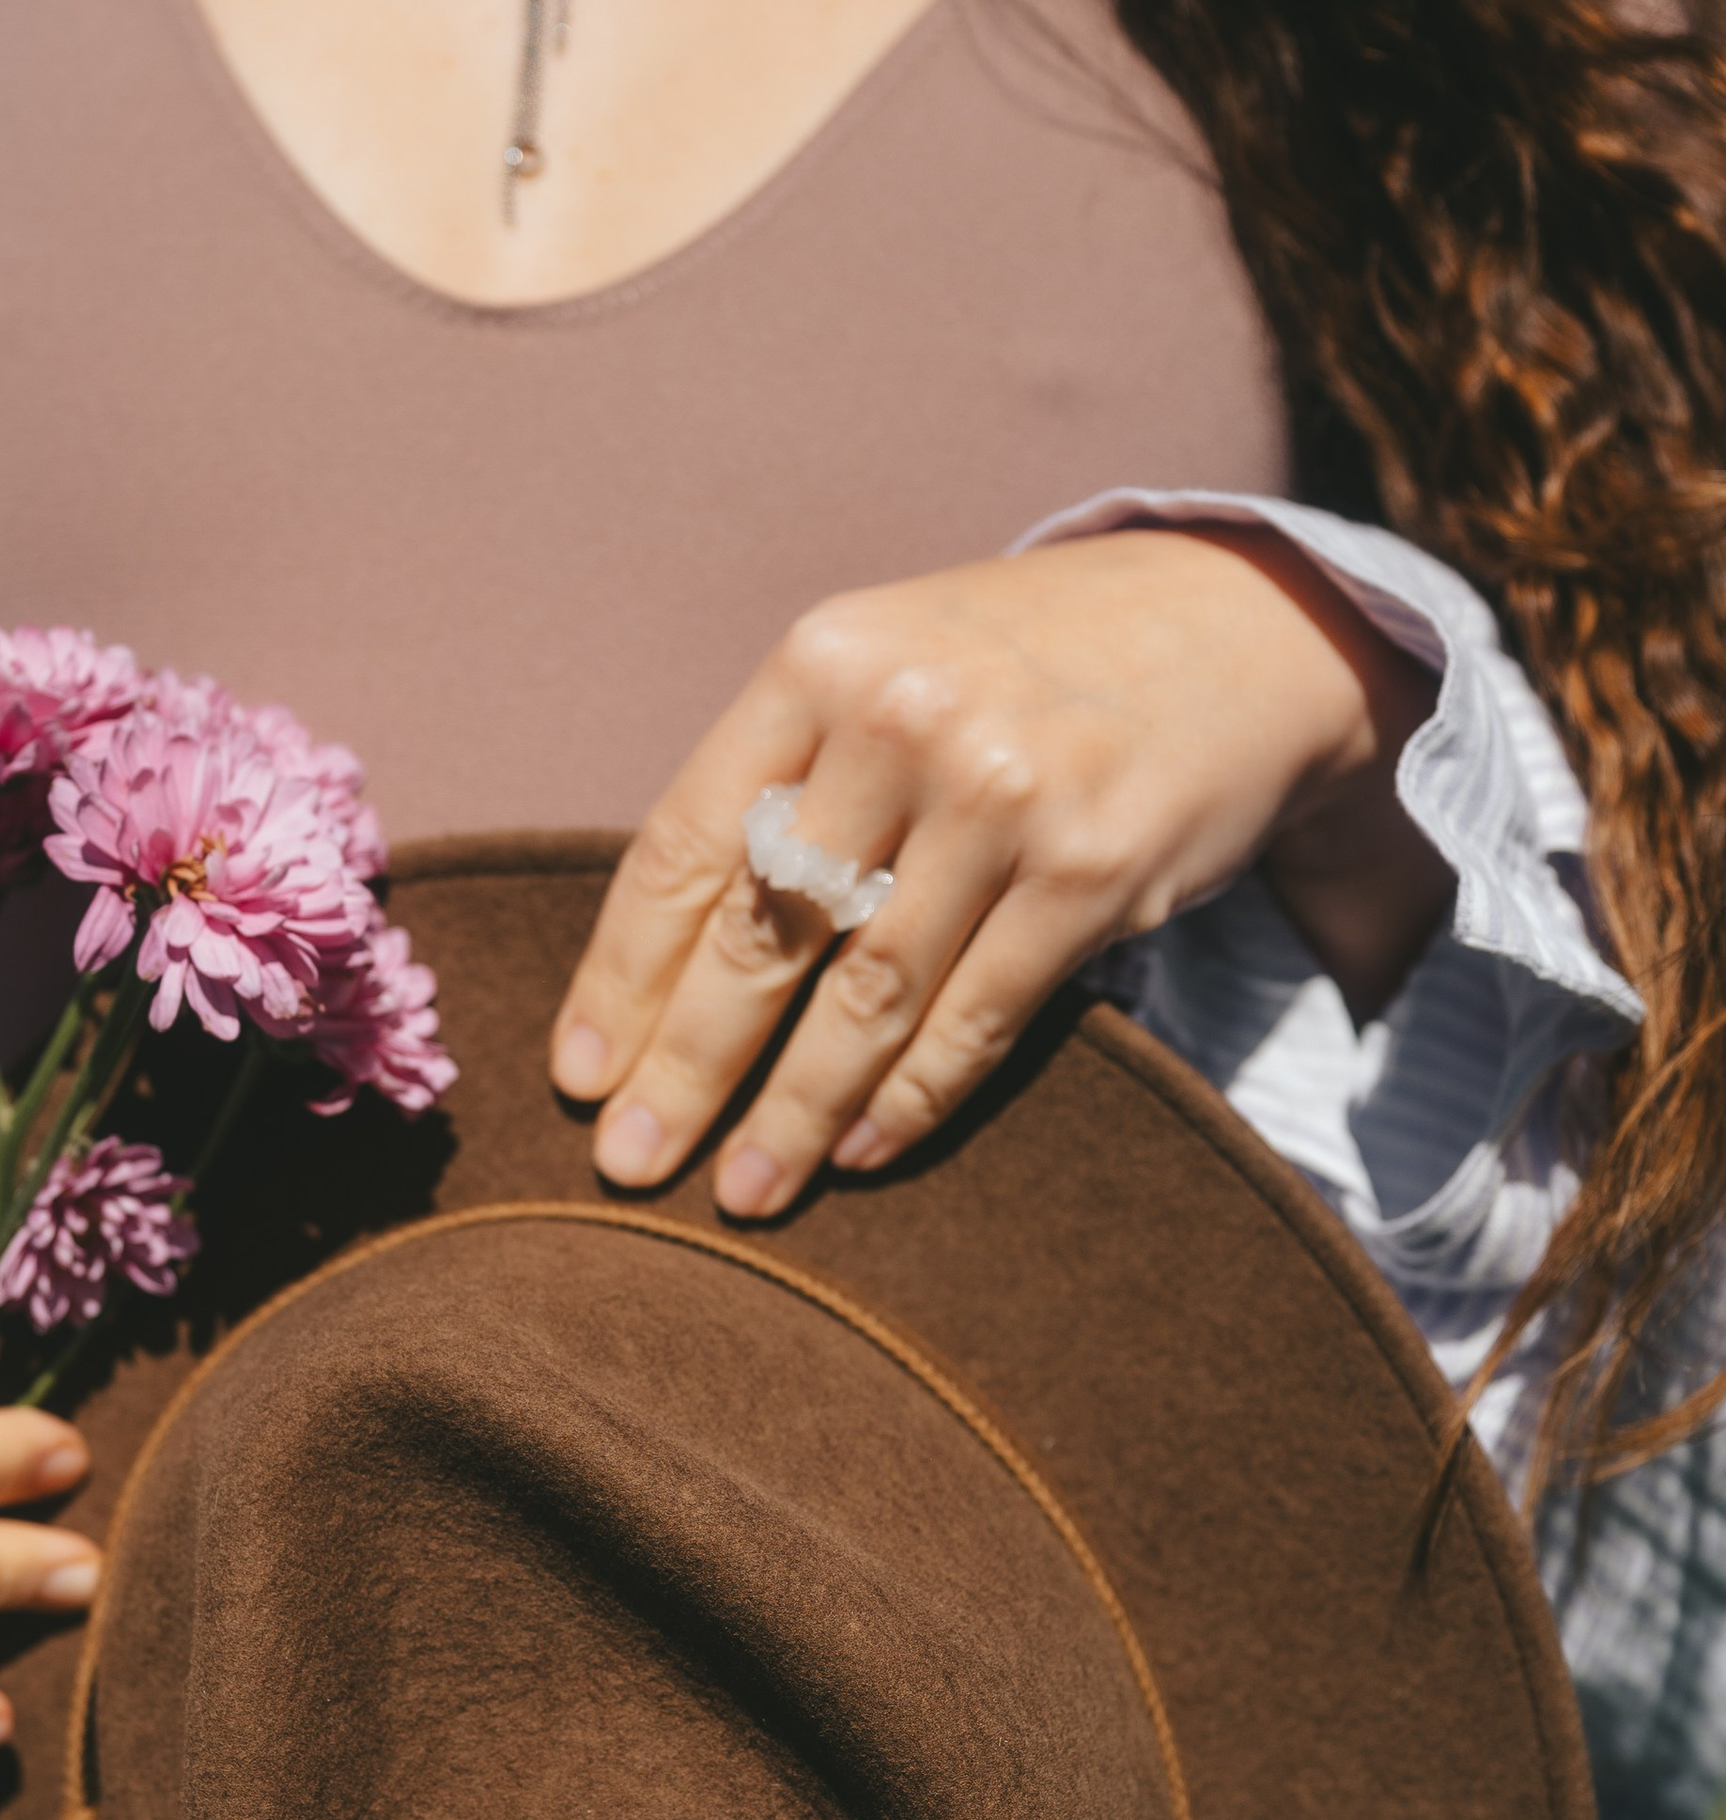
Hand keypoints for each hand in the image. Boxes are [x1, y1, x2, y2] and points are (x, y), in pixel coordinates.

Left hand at [551, 526, 1445, 1215]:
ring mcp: (1004, 796)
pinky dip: (909, 1098)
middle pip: (761, 935)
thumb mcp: (886, 666)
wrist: (1241, 624)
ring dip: (793, 1114)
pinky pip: (975, 1017)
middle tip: (628, 1168)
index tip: (577, 1081)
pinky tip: (857, 1151)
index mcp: (821, 664)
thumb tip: (664, 960)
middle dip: (684, 1070)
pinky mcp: (1092, 870)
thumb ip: (786, 779)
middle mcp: (902, 720)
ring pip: (865, 998)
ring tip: (743, 1194)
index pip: (684, 848)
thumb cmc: (1021, 666)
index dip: (621, 978)